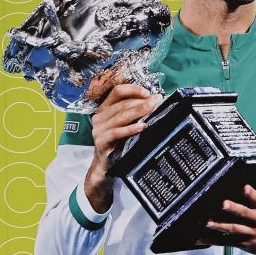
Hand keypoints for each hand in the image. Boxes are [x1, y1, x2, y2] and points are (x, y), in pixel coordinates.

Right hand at [84, 84, 161, 212]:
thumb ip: (133, 112)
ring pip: (120, 116)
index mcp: (105, 108)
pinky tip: (142, 127)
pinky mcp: (102, 142)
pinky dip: (130, 129)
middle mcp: (100, 117)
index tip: (148, 93)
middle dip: (141, 102)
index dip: (133, 89)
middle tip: (156, 101)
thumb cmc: (118, 142)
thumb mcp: (123, 124)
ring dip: (138, 112)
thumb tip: (155, 101)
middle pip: (122, 104)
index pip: (117, 91)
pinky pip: (117, 133)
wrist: (106, 164)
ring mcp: (99, 130)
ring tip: (151, 109)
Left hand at [200, 185, 255, 254]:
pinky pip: (225, 242)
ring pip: (234, 229)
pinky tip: (201, 238)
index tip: (245, 187)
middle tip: (223, 204)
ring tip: (209, 222)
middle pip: (244, 213)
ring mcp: (249, 232)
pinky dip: (212, 240)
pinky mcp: (242, 242)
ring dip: (220, 226)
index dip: (251, 193)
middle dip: (233, 209)